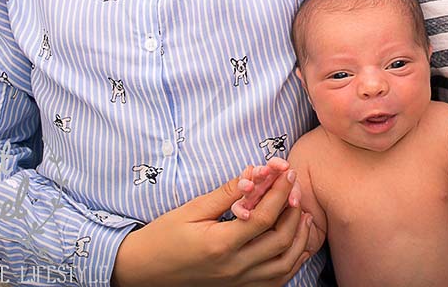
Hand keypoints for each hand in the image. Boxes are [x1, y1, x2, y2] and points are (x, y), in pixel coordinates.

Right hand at [111, 167, 313, 286]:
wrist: (144, 270)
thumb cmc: (164, 236)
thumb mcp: (192, 210)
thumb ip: (226, 193)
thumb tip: (254, 173)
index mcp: (220, 245)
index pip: (264, 217)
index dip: (280, 192)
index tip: (287, 172)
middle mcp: (233, 267)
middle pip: (280, 240)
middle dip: (294, 210)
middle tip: (296, 188)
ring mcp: (238, 282)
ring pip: (284, 263)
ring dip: (299, 237)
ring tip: (303, 213)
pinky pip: (276, 280)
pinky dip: (291, 261)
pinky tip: (296, 242)